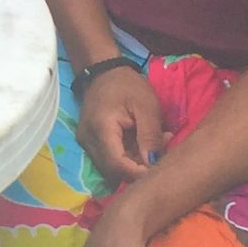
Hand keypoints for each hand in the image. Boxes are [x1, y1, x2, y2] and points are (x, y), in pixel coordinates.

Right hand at [74, 62, 163, 183]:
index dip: (139, 174)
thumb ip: (150, 135)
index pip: (118, 166)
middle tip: (160, 154)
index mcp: (101, 130)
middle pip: (113, 171)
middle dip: (138, 169)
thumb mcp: (147, 106)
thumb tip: (154, 163)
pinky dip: (127, 158)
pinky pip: (109, 160)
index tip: (161, 168)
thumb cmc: (127, 86)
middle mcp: (88, 141)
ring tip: (153, 146)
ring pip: (111, 168)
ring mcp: (86, 143)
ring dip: (133, 164)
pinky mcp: (89, 144)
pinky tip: (140, 145)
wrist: (103, 72)